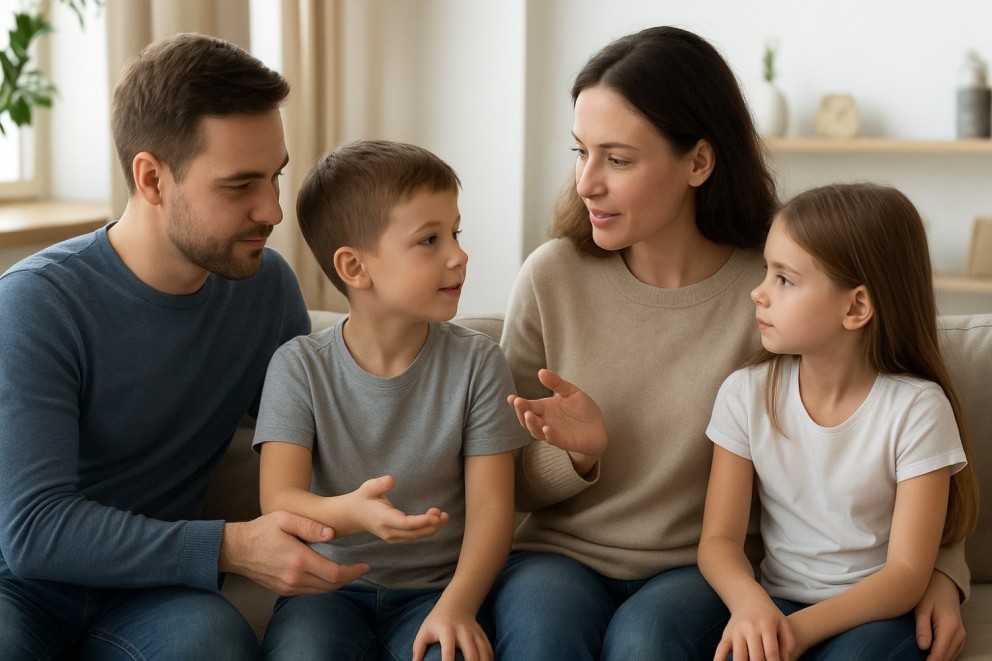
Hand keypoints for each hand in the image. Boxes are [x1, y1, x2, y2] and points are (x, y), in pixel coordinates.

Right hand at [220, 511, 368, 594]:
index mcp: (299, 560)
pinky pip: (309, 592)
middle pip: (331, 585)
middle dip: (348, 578)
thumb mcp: (286, 519)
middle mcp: (295, 578)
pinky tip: (328, 576)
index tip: (365, 566)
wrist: (236, 550)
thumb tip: (331, 534)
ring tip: (348, 572)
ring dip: (337, 583)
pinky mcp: (283, 590)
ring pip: (321, 591)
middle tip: (360, 569)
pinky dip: (323, 586)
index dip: (353, 572)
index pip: (334, 573)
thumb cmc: (261, 530)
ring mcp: (288, 586)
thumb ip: (310, 526)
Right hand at [348, 475, 449, 542]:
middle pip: (414, 533)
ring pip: (416, 536)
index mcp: (382, 519)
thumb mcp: (368, 487)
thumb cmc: (363, 499)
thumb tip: (391, 479)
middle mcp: (388, 532)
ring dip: (432, 528)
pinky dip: (427, 530)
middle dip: (431, 525)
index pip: (405, 523)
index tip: (436, 515)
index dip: (422, 521)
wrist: (354, 515)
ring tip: (444, 516)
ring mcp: (393, 537)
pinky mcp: (397, 538)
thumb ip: (379, 484)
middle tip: (444, 514)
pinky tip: (436, 521)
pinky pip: (414, 536)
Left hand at [412, 599, 492, 660]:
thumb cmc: (437, 622)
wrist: (456, 604)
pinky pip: (489, 650)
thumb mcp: (424, 631)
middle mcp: (463, 632)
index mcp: (447, 631)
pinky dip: (489, 660)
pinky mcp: (482, 635)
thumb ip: (418, 648)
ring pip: (483, 652)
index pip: (448, 651)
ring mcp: (475, 633)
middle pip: (471, 653)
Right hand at [507, 368, 605, 473]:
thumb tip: (541, 371)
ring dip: (531, 424)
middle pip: (526, 419)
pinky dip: (549, 434)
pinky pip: (553, 439)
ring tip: (528, 414)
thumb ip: (557, 383)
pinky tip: (547, 428)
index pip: (527, 406)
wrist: (598, 429)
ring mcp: (553, 432)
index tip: (510, 397)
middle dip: (520, 412)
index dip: (517, 402)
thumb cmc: (583, 410)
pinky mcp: (564, 442)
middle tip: (517, 402)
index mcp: (544, 408)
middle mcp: (545, 421)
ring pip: (536, 431)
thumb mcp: (571, 392)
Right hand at [717, 601, 795, 660]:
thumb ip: (788, 642)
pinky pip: (720, 650)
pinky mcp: (726, 635)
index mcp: (766, 626)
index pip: (771, 652)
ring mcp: (736, 632)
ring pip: (739, 657)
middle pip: (755, 657)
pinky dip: (719, 660)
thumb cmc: (769, 616)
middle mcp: (749, 628)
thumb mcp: (783, 624)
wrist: (748, 599)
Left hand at [915, 570, 965, 659]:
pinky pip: (952, 651)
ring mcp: (961, 635)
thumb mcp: (921, 607)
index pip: (939, 654)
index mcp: (949, 627)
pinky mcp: (960, 635)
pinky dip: (942, 655)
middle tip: (913, 659)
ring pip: (950, 656)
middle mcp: (959, 633)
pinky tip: (929, 654)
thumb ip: (922, 627)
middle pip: (946, 658)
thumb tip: (923, 647)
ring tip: (919, 658)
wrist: (943, 582)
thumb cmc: (929, 593)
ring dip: (937, 659)